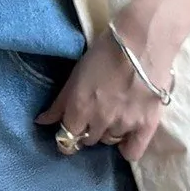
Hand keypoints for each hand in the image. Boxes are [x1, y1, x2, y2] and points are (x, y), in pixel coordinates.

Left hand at [34, 26, 168, 162]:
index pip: (67, 138)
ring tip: (116, 113)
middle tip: (98, 113)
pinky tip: (128, 135)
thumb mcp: (76, 74)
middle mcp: (100, 121)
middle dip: (89, 129)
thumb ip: (60, 102)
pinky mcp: (147, 124)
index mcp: (79, 108)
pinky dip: (127, 147)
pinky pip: (133, 152)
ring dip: (109, 132)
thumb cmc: (106, 50)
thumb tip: (42, 122)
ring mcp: (124, 124)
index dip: (69, 135)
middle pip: (89, 140)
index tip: (73, 129)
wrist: (143, 38)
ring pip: (110, 141)